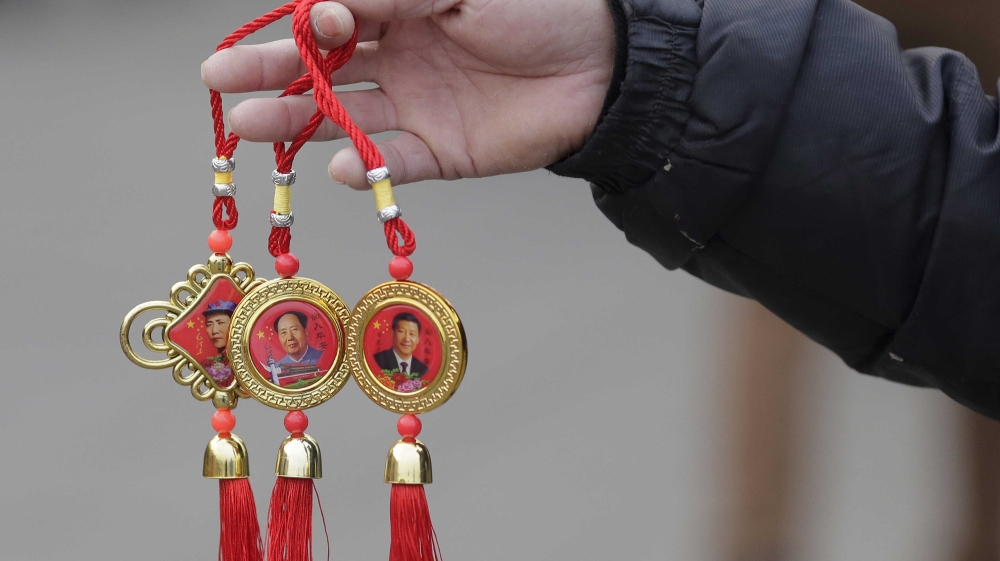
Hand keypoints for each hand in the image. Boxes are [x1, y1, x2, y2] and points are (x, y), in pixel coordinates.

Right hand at [201, 0, 614, 188]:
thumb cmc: (540, 6)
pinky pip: (392, 163)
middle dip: (269, 73)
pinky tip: (336, 167)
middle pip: (320, 70)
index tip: (315, 24)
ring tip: (248, 127)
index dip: (314, 25)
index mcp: (402, 9)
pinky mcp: (441, 153)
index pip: (334, 20)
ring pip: (342, 118)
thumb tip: (325, 2)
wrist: (604, 65)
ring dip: (296, 124)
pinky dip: (366, 168)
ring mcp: (416, 108)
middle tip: (218, 81)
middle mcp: (399, 59)